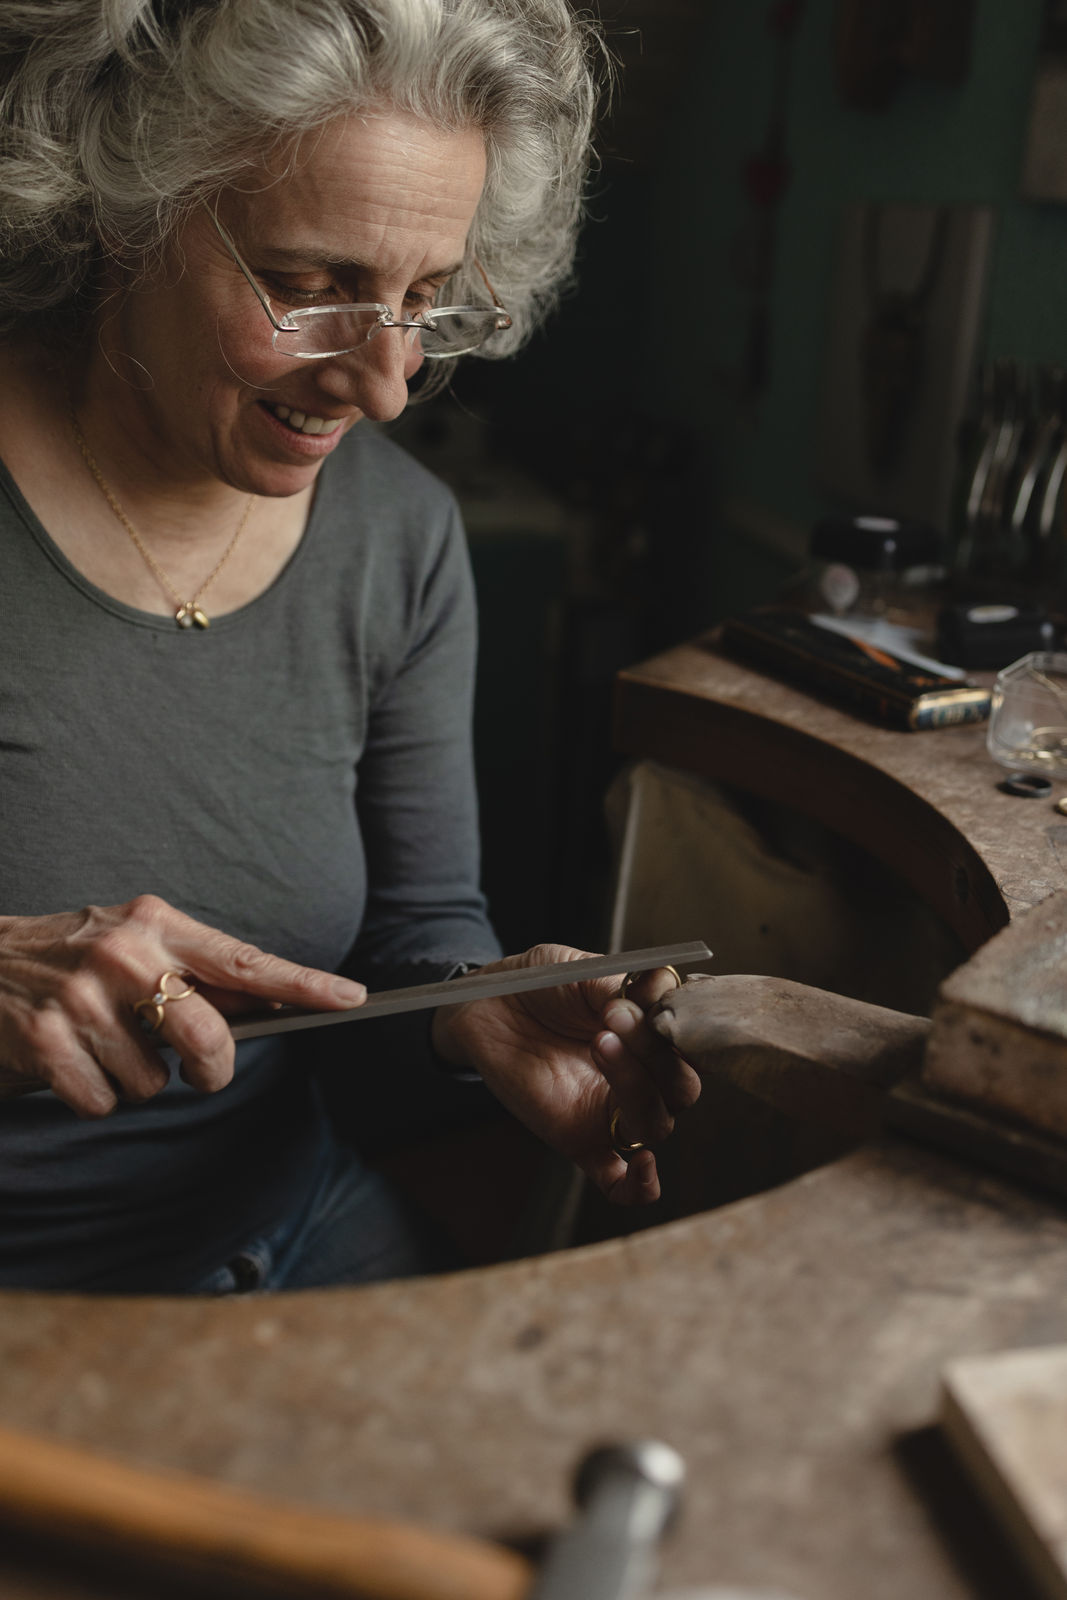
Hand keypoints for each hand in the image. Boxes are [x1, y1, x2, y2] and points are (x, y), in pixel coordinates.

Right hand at [0, 895, 364, 1117]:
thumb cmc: (72, 957)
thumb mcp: (134, 941)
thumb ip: (195, 971)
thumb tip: (270, 1004)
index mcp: (156, 923)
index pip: (244, 960)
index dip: (303, 984)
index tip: (351, 998)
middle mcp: (123, 953)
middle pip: (208, 1037)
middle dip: (213, 1069)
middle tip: (199, 1071)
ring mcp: (81, 996)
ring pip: (154, 1081)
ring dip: (134, 1080)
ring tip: (101, 1044)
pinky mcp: (44, 1039)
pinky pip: (104, 1102)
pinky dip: (93, 1097)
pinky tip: (71, 1063)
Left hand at [430, 943, 700, 1203]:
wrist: (488, 1003)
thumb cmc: (539, 984)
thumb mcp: (580, 969)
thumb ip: (620, 982)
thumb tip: (662, 982)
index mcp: (651, 1037)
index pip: (694, 1046)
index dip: (685, 1029)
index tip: (654, 1001)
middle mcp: (640, 1077)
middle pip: (681, 1088)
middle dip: (656, 1053)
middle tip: (615, 1017)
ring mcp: (610, 1112)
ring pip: (655, 1124)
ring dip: (637, 1089)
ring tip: (599, 1043)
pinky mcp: (579, 1141)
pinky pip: (618, 1183)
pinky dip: (639, 1186)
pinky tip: (642, 1166)